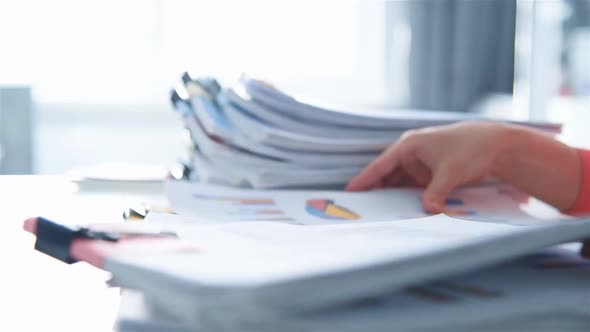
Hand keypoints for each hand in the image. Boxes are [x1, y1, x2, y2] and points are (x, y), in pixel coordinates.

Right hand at [346, 122, 512, 212]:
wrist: (496, 145)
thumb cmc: (472, 148)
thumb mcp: (452, 172)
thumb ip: (436, 192)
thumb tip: (427, 210)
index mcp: (409, 145)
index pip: (380, 165)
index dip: (364, 179)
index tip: (350, 191)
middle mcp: (411, 153)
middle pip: (386, 175)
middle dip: (375, 191)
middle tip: (361, 209)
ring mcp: (419, 164)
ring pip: (397, 183)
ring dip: (390, 197)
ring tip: (377, 214)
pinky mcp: (429, 173)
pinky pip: (410, 188)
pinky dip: (405, 198)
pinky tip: (400, 211)